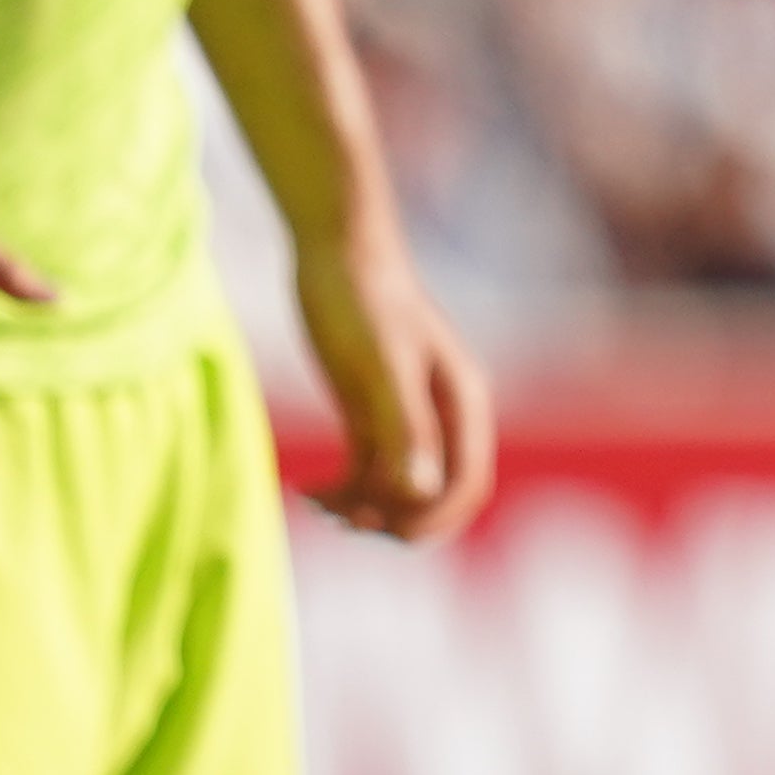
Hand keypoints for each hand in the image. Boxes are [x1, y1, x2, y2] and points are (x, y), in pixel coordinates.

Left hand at [294, 230, 495, 541]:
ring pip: (398, 489)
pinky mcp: (372, 412)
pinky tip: (306, 490)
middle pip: (438, 496)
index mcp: (462, 402)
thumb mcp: (380, 365)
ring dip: (364, 509)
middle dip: (396, 518)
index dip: (433, 518)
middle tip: (343, 515)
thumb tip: (420, 492)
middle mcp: (443, 414)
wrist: (334, 249)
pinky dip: (343, 491)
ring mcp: (407, 415)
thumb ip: (405, 428)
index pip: (468, 484)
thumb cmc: (361, 299)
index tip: (380, 526)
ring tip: (317, 502)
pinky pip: (368, 471)